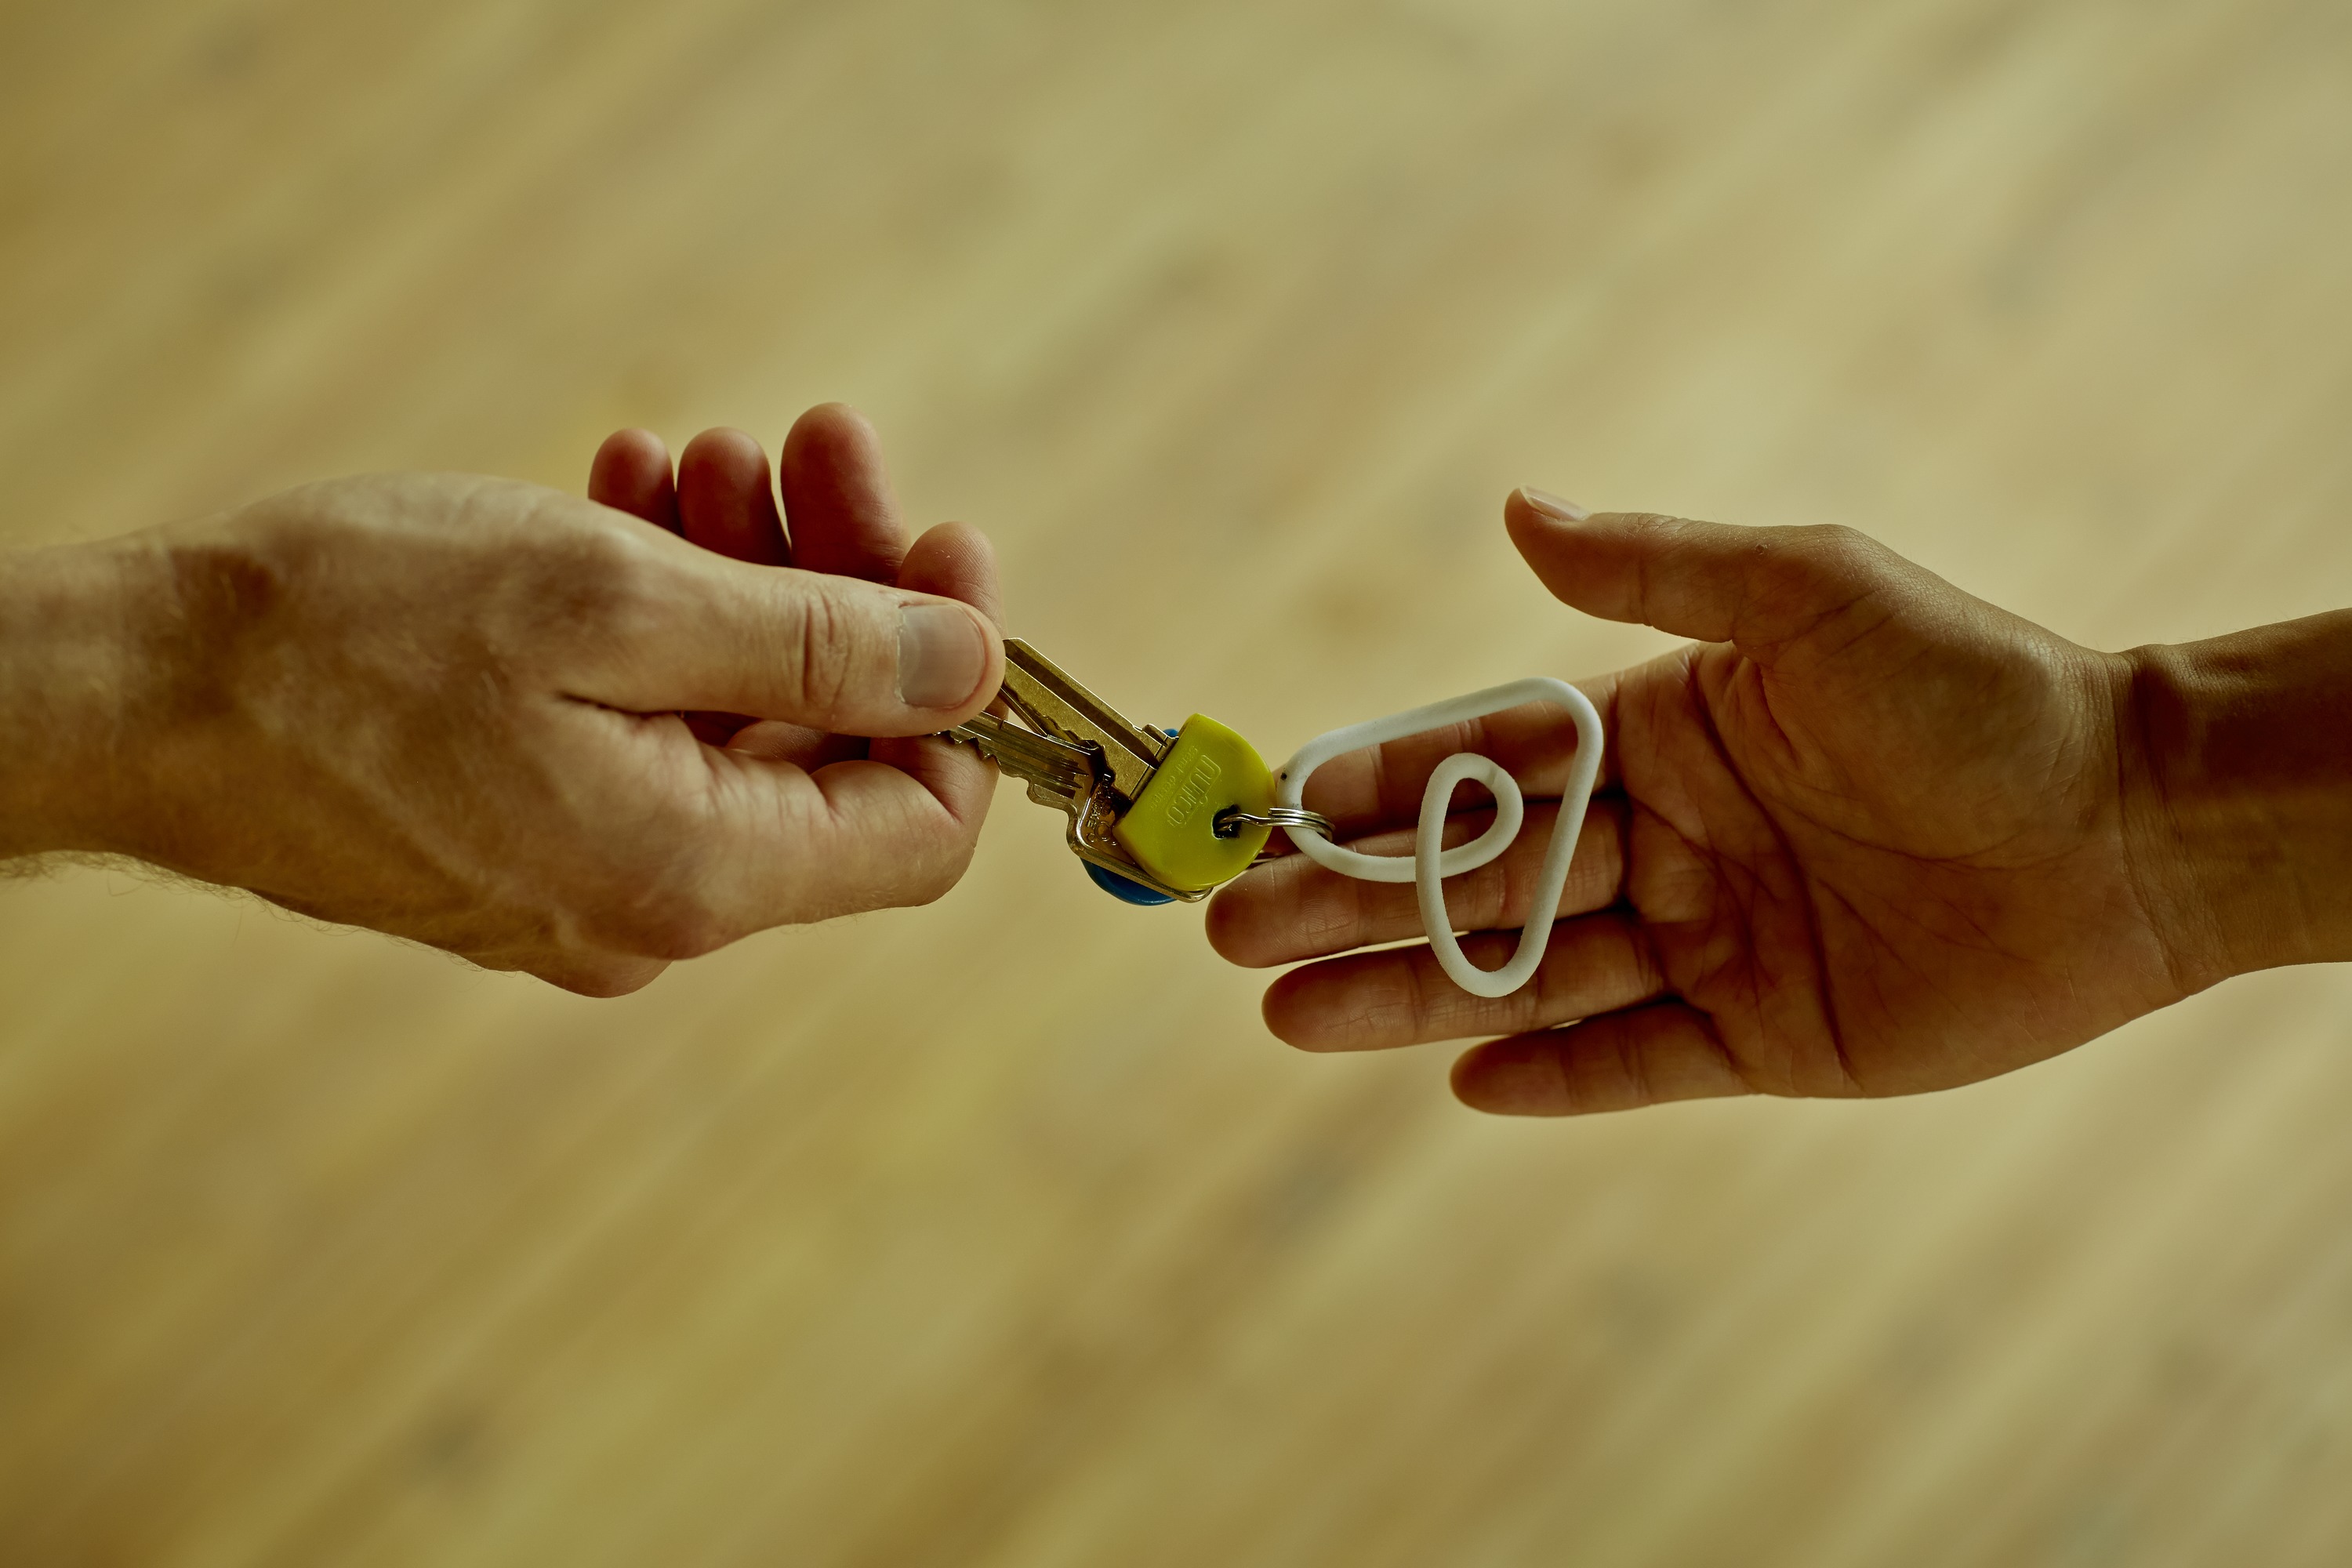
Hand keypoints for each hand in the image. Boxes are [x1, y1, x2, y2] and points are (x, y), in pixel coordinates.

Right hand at [0, 405, 1003, 994]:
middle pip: (830, 749)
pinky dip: (659, 616)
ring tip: (696, 458)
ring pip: (734, 722)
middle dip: (839, 581)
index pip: (924, 824)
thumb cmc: (341, 638)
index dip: (959, 685)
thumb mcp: (609, 600)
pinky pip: (644, 729)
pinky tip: (628, 500)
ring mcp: (586, 879)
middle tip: (808, 444)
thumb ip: (819, 644)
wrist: (130, 692)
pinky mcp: (525, 837)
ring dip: (744, 574)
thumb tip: (974, 666)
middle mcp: (655, 908)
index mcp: (695, 874)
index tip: (944, 544)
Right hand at [1208, 492, 2198, 1114]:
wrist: (2132, 827)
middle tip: (1229, 926)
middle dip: (1349, 899)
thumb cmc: (1975, 688)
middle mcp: (1665, 834)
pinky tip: (1455, 1080)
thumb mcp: (1811, 594)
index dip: (1370, 783)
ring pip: (1526, 973)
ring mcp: (1708, 938)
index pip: (1477, 758)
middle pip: (1473, 875)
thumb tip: (1517, 508)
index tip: (1268, 802)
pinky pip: (1633, 1060)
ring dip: (1407, 993)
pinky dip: (1549, 1076)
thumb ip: (1657, 569)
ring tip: (1287, 1012)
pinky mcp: (1766, 1035)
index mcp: (1657, 728)